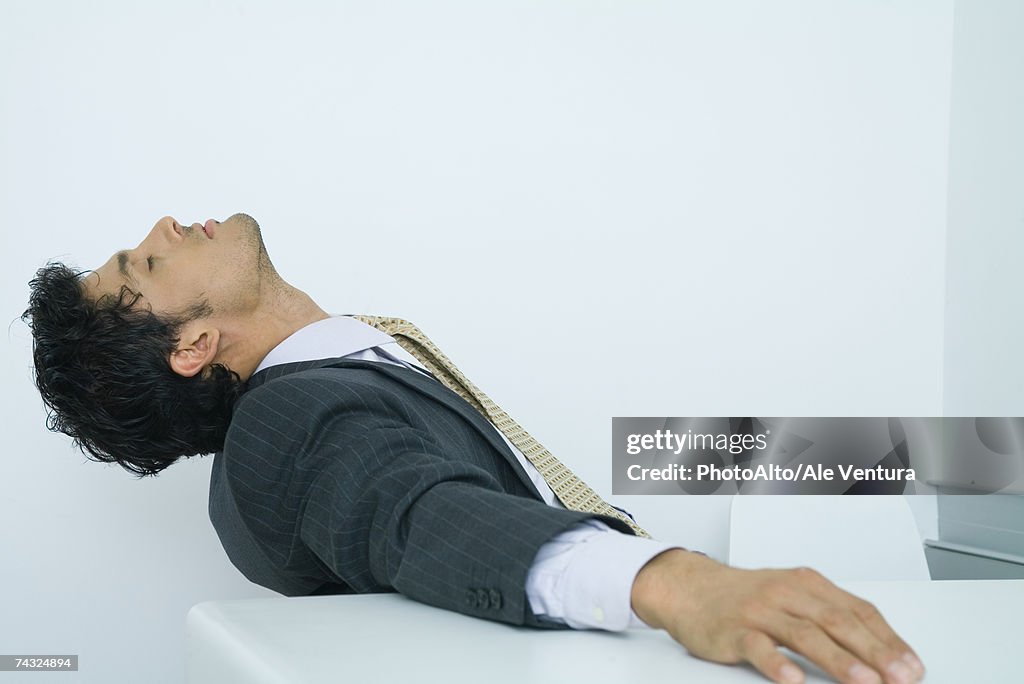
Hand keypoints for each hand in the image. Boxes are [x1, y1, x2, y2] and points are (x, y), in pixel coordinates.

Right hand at [630, 549, 925, 683]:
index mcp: (807, 584)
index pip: (857, 610)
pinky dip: (777, 664)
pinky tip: (793, 679)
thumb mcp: (790, 596)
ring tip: (864, 682)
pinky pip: (758, 647)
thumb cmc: (745, 597)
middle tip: (901, 676)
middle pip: (837, 621)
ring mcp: (759, 611)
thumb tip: (879, 651)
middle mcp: (786, 593)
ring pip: (804, 634)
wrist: (689, 588)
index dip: (888, 639)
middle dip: (874, 651)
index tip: (912, 666)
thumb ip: (827, 617)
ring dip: (838, 660)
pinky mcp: (733, 631)